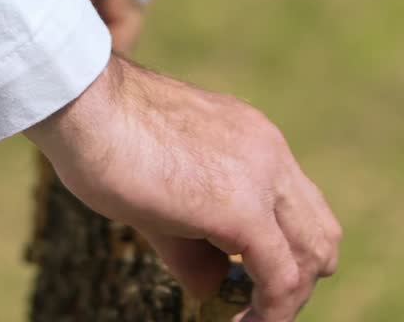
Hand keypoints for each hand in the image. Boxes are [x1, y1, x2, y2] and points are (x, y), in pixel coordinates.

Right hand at [25, 54, 341, 321]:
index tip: (243, 280)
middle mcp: (267, 150)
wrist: (84, 104)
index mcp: (251, 137)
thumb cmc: (105, 138)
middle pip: (319, 232)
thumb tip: (215, 284)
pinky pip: (281, 279)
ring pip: (313, 254)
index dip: (281, 252)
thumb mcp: (162, 192)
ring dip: (285, 299)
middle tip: (251, 303)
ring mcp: (260, 176)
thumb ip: (195, 238)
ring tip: (244, 319)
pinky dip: (269, 314)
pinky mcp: (242, 209)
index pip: (296, 205)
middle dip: (295, 279)